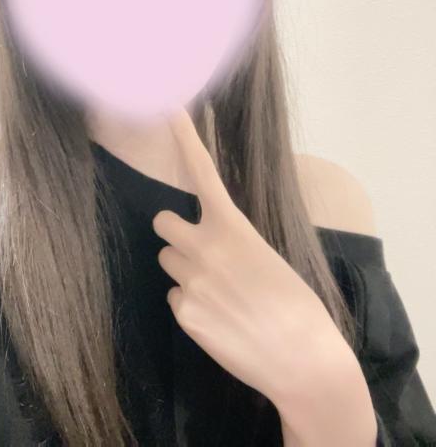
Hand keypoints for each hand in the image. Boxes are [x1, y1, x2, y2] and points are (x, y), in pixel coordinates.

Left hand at [152, 108, 351, 407]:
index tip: (168, 106)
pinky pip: (175, 298)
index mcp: (233, 227)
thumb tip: (208, 247)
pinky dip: (191, 305)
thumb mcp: (269, 259)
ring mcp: (190, 281)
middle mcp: (204, 248)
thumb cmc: (297, 305)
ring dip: (184, 269)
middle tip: (201, 250)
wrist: (302, 360)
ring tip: (219, 291)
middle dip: (175, 232)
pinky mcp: (184, 314)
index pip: (203, 172)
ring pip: (167, 262)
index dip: (184, 137)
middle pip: (163, 222)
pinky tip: (219, 320)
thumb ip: (232, 243)